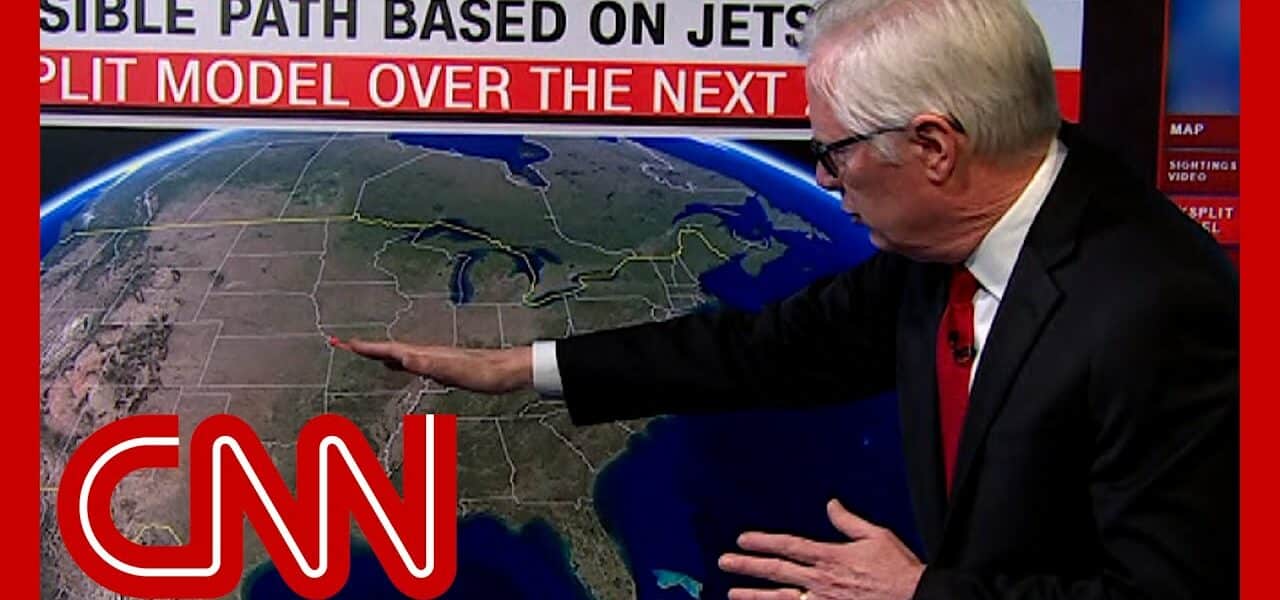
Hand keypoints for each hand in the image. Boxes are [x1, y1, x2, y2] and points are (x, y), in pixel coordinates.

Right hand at [331, 337, 533, 393]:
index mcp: (425, 354)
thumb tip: (403, 357)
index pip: (389, 349)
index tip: (342, 342)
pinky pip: (413, 363)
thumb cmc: (482, 373)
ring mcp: (435, 359)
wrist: (505, 371)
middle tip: (342, 344)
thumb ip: (428, 364)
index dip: (366, 347)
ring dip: (379, 354)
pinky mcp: (444, 366)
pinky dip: (398, 362)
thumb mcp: (454, 371)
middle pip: (390, 349)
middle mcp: (427, 353)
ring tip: (363, 353)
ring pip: (400, 354)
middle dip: (366, 348)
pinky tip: (401, 365)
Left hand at [719, 499, 924, 599]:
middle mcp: (822, 580)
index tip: (742, 539)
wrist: (915, 597)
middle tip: (724, 562)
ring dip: (754, 596)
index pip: (789, 546)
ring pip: (781, 599)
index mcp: (831, 556)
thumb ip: (849, 521)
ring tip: (732, 594)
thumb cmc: (898, 567)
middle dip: (747, 567)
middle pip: (777, 572)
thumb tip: (831, 504)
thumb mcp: (876, 536)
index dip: (763, 542)